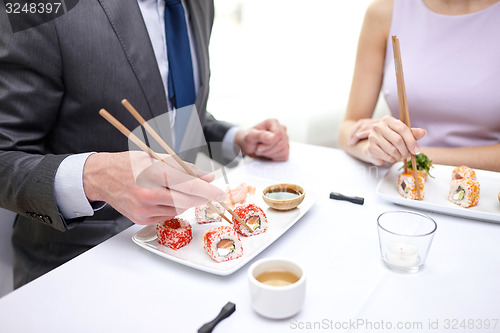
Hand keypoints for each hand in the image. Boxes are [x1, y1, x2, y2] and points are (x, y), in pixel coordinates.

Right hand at [83, 151, 225, 224]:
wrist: (101, 178)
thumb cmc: (129, 164)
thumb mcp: (157, 158)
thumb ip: (184, 168)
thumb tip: (207, 177)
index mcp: (152, 174)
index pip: (188, 185)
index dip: (208, 190)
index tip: (220, 192)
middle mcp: (147, 194)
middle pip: (186, 200)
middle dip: (201, 197)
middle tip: (211, 192)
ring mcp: (143, 210)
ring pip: (178, 209)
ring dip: (187, 200)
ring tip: (183, 189)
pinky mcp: (140, 219)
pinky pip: (166, 215)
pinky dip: (173, 206)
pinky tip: (167, 197)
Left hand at [234, 119, 288, 160]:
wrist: (248, 146)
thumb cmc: (248, 139)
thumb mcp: (249, 137)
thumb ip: (260, 135)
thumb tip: (272, 137)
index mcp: (273, 122)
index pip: (278, 134)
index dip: (269, 143)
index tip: (259, 146)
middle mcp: (281, 129)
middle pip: (281, 144)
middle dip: (267, 150)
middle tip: (258, 149)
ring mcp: (285, 139)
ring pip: (283, 151)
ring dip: (269, 154)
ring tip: (262, 150)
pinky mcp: (286, 148)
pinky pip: (284, 156)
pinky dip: (274, 158)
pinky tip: (267, 153)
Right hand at [349, 116, 425, 164]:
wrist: (375, 146)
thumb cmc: (390, 139)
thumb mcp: (402, 134)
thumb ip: (412, 133)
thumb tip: (423, 132)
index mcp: (387, 120)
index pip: (402, 128)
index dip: (411, 141)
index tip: (416, 150)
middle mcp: (378, 126)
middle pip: (398, 140)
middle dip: (406, 150)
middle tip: (409, 156)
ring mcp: (373, 137)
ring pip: (392, 150)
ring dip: (399, 156)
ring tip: (400, 156)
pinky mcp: (371, 148)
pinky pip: (387, 156)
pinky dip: (392, 159)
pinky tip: (392, 157)